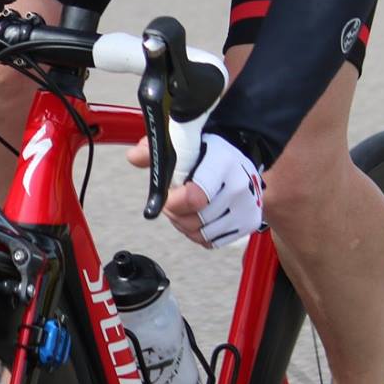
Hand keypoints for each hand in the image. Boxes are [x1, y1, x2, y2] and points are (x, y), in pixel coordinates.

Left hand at [127, 133, 264, 247]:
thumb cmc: (206, 151)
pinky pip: (212, 241)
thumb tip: (134, 157)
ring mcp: (247, 206)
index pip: (194, 198)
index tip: (168, 194)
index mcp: (222, 163)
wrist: (238, 157)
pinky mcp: (249, 222)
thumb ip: (154, 150)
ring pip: (201, 234)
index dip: (173, 202)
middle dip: (175, 212)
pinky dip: (199, 233)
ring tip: (185, 207)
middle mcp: (239, 186)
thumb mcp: (179, 142)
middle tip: (173, 199)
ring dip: (185, 224)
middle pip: (194, 221)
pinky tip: (198, 215)